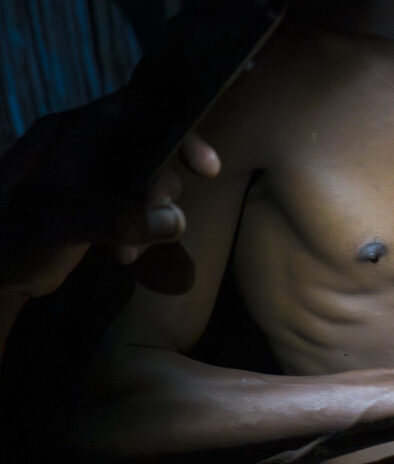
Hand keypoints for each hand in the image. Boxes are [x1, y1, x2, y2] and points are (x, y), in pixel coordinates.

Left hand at [0, 94, 220, 296]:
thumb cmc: (11, 237)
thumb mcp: (61, 226)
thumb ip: (118, 218)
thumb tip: (177, 221)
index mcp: (76, 132)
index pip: (142, 111)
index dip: (180, 131)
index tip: (207, 169)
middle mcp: (86, 146)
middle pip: (153, 151)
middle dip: (163, 192)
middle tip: (162, 225)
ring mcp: (89, 175)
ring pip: (146, 183)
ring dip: (150, 218)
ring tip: (128, 253)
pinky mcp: (92, 203)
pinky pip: (133, 206)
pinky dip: (138, 229)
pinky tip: (122, 255)